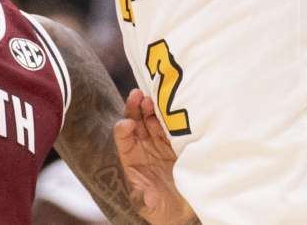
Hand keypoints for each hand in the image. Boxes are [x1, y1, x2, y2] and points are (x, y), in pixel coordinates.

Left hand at [114, 89, 194, 224]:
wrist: (183, 211)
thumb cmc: (162, 209)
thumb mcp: (150, 206)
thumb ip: (144, 199)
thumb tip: (144, 195)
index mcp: (130, 159)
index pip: (122, 138)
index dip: (123, 130)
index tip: (129, 125)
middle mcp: (142, 147)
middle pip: (135, 122)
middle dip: (134, 109)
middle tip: (137, 95)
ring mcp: (159, 143)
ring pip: (152, 120)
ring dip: (151, 108)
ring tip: (152, 97)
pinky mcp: (175, 142)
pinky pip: (170, 125)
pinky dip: (170, 115)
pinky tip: (171, 105)